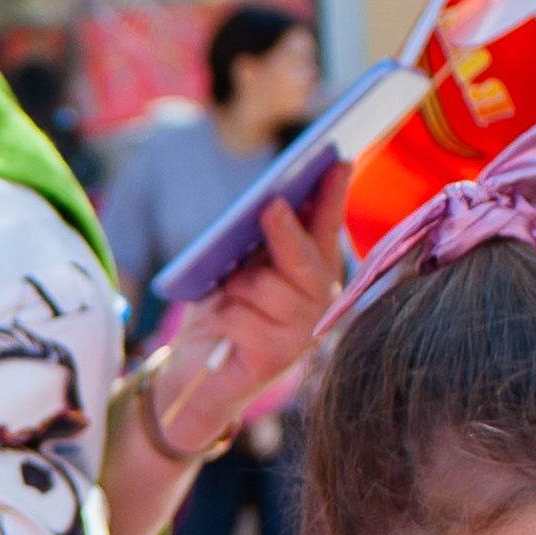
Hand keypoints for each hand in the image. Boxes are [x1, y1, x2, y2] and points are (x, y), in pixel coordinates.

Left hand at [158, 164, 349, 435]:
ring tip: (229, 297)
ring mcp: (303, 331)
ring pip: (266, 287)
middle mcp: (319, 300)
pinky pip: (241, 317)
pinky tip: (224, 329)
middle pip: (303, 257)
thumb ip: (260, 243)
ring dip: (237, 288)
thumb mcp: (240, 267)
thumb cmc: (224, 310)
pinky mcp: (279, 357)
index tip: (337, 162)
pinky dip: (223, 316)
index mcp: (315, 269)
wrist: (198, 371)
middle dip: (286, 230)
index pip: (327, 225)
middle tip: (271, 205)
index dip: (333, 194)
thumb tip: (271, 207)